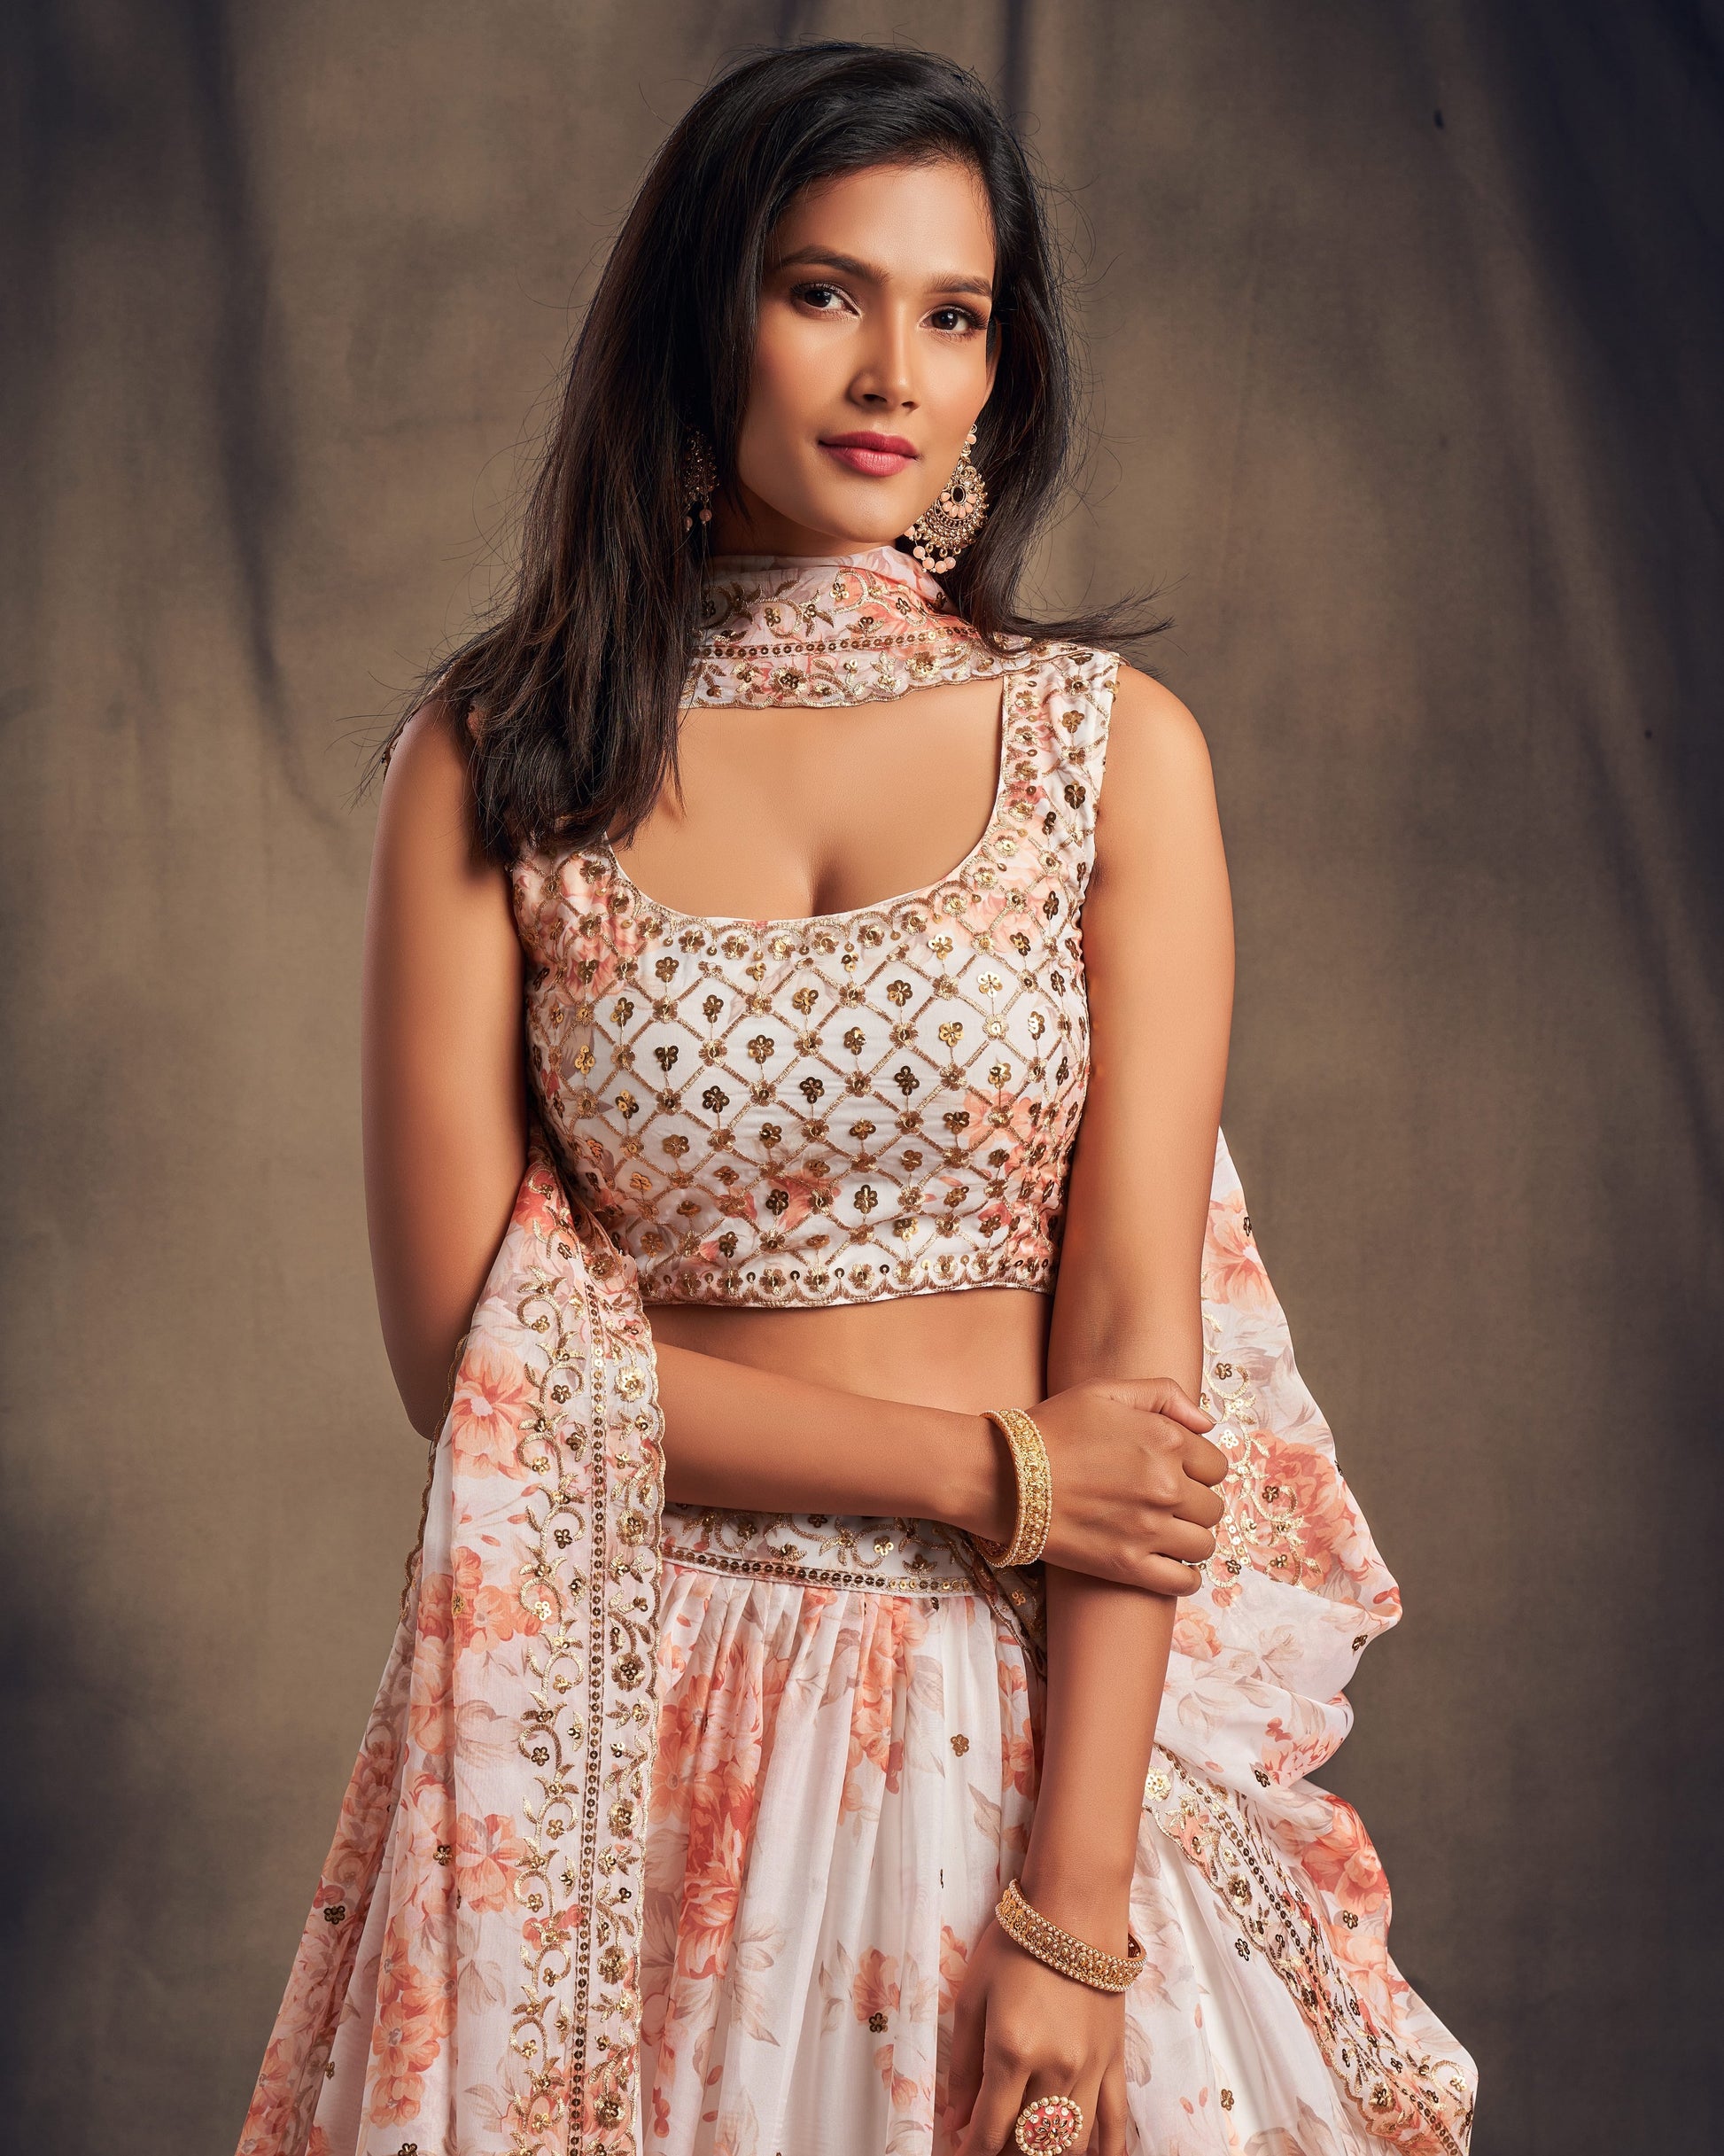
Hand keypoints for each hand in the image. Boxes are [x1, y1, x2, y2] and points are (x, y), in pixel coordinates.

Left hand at [947, 1918, 1126, 2154]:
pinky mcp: (1114, 2060)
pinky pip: (1115, 2120)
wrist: (1075, 1906)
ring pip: (1070, 2143)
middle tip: (991, 2147)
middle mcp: (1054, 2069)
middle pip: (1030, 2145)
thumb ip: (963, 2064)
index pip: (989, 2129)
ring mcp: (1090, 2068)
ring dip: (1044, 2155)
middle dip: (1005, 2155)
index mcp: (1012, 2052)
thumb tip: (955, 2119)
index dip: (971, 2152)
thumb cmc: (1016, 1943)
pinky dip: (1106, 2150)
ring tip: (1024, 2150)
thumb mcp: (973, 1996)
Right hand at [1031, 1377, 1227, 1591]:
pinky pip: (1184, 1581)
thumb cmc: (1052, 1428)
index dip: (1197, 1468)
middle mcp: (1165, 1485)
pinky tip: (1168, 1564)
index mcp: (1166, 1440)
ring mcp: (1149, 1528)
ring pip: (1203, 1543)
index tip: (1175, 1471)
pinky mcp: (1128, 1565)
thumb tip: (1208, 1423)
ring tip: (1164, 1531)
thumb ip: (1164, 1394)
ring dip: (1189, 1537)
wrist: (1004, 1475)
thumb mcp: (1105, 1391)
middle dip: (1193, 1503)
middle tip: (1163, 1501)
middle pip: (1212, 1506)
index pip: (1216, 1465)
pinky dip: (1184, 1577)